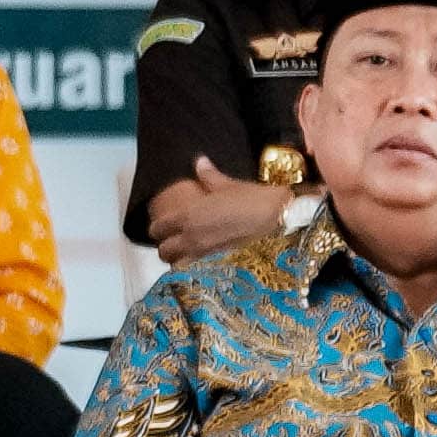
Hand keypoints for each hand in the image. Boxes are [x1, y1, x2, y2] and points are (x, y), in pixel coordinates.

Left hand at [132, 168, 276, 264]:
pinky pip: (196, 275)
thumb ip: (208, 176)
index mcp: (188, 216)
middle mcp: (191, 239)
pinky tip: (202, 266)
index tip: (162, 226)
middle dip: (165, 247)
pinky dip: (194, 272)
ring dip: (178, 262)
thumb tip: (199, 161)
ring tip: (186, 256)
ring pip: (177, 267)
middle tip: (173, 241)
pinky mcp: (220, 269)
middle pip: (163, 252)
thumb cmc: (253, 199)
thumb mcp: (229, 185)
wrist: (280, 219)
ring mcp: (205, 257)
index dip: (157, 227)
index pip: (158, 228)